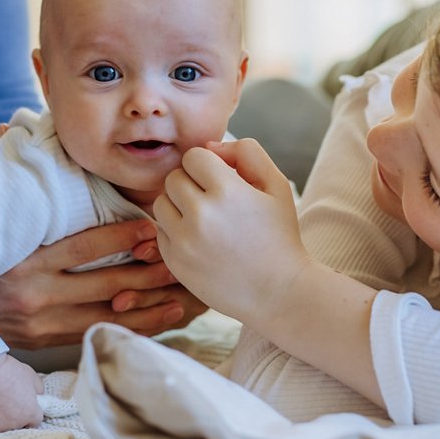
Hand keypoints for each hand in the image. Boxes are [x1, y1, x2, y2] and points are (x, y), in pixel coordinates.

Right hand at [0, 219, 204, 349]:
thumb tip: (7, 129)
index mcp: (24, 259)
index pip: (81, 247)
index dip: (120, 237)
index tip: (151, 228)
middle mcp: (35, 293)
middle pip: (103, 283)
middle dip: (147, 274)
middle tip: (180, 262)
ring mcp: (41, 322)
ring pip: (106, 314)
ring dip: (147, 306)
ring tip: (182, 296)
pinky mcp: (46, 340)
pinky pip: (97, 332)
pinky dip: (131, 327)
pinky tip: (160, 320)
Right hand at [0, 353, 42, 433]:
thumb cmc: (4, 370)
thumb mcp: (29, 374)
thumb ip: (37, 388)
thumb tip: (37, 394)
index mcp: (28, 413)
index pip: (34, 421)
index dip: (29, 413)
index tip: (23, 407)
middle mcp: (12, 425)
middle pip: (15, 426)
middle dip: (12, 417)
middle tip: (4, 402)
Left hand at [153, 139, 307, 324]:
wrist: (279, 292)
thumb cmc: (279, 235)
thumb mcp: (276, 185)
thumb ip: (246, 152)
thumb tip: (209, 147)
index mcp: (227, 191)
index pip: (193, 157)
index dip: (208, 165)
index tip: (223, 182)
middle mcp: (201, 214)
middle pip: (173, 178)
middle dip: (192, 183)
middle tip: (214, 200)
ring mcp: (185, 241)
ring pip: (160, 203)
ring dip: (178, 206)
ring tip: (204, 219)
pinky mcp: (175, 263)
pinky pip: (160, 232)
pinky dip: (176, 232)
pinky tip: (200, 241)